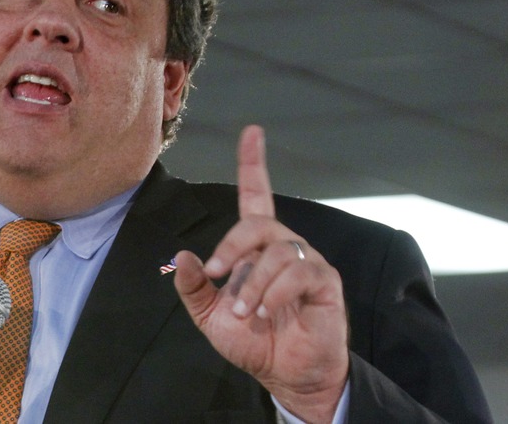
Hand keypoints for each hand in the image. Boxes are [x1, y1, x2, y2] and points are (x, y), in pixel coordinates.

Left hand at [173, 125, 348, 422]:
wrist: (285, 374)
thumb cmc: (253, 341)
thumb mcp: (210, 316)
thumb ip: (194, 287)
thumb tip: (181, 256)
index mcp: (256, 248)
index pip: (256, 196)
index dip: (253, 164)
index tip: (252, 133)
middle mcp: (284, 246)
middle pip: (258, 222)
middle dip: (233, 245)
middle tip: (220, 275)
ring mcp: (307, 261)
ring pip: (278, 250)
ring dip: (254, 283)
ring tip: (248, 312)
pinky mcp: (325, 281)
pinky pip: (300, 272)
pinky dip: (276, 291)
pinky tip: (267, 311)